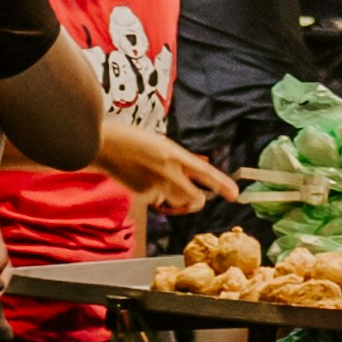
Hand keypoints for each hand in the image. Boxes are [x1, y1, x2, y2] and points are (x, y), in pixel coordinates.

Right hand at [121, 128, 247, 214]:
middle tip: (197, 197)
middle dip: (197, 200)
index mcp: (174, 154)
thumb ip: (180, 159)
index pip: (204, 172)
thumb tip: (201, 166)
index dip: (222, 184)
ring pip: (176, 202)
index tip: (235, 194)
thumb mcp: (162, 144)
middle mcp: (167, 172)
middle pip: (193, 197)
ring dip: (176, 199)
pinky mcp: (142, 194)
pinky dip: (154, 195)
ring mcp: (154, 185)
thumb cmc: (134, 140)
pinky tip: (142, 179)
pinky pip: (156, 200)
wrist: (106, 145)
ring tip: (161, 181)